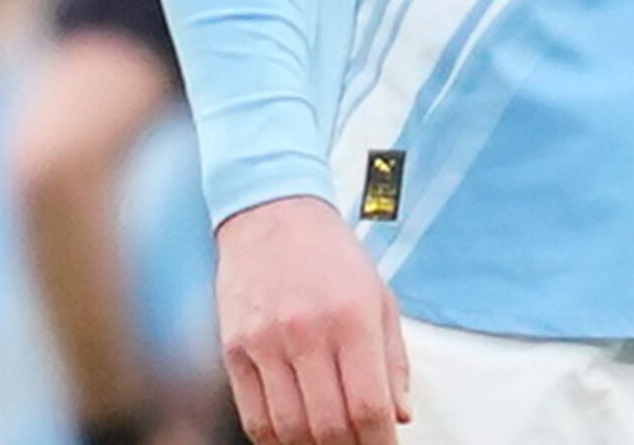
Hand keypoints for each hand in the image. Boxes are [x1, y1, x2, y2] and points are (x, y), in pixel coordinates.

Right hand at [212, 194, 408, 444]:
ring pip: (290, 429)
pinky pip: (254, 416)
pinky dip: (275, 439)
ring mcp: (265, 342)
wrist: (270, 212)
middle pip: (329, 427)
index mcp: (351, 318)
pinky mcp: (234, 348)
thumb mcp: (378, 297)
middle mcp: (307, 332)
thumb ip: (393, 361)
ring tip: (327, 442)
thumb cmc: (327, 252)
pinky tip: (292, 435)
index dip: (379, 442)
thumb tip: (399, 414)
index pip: (368, 407)